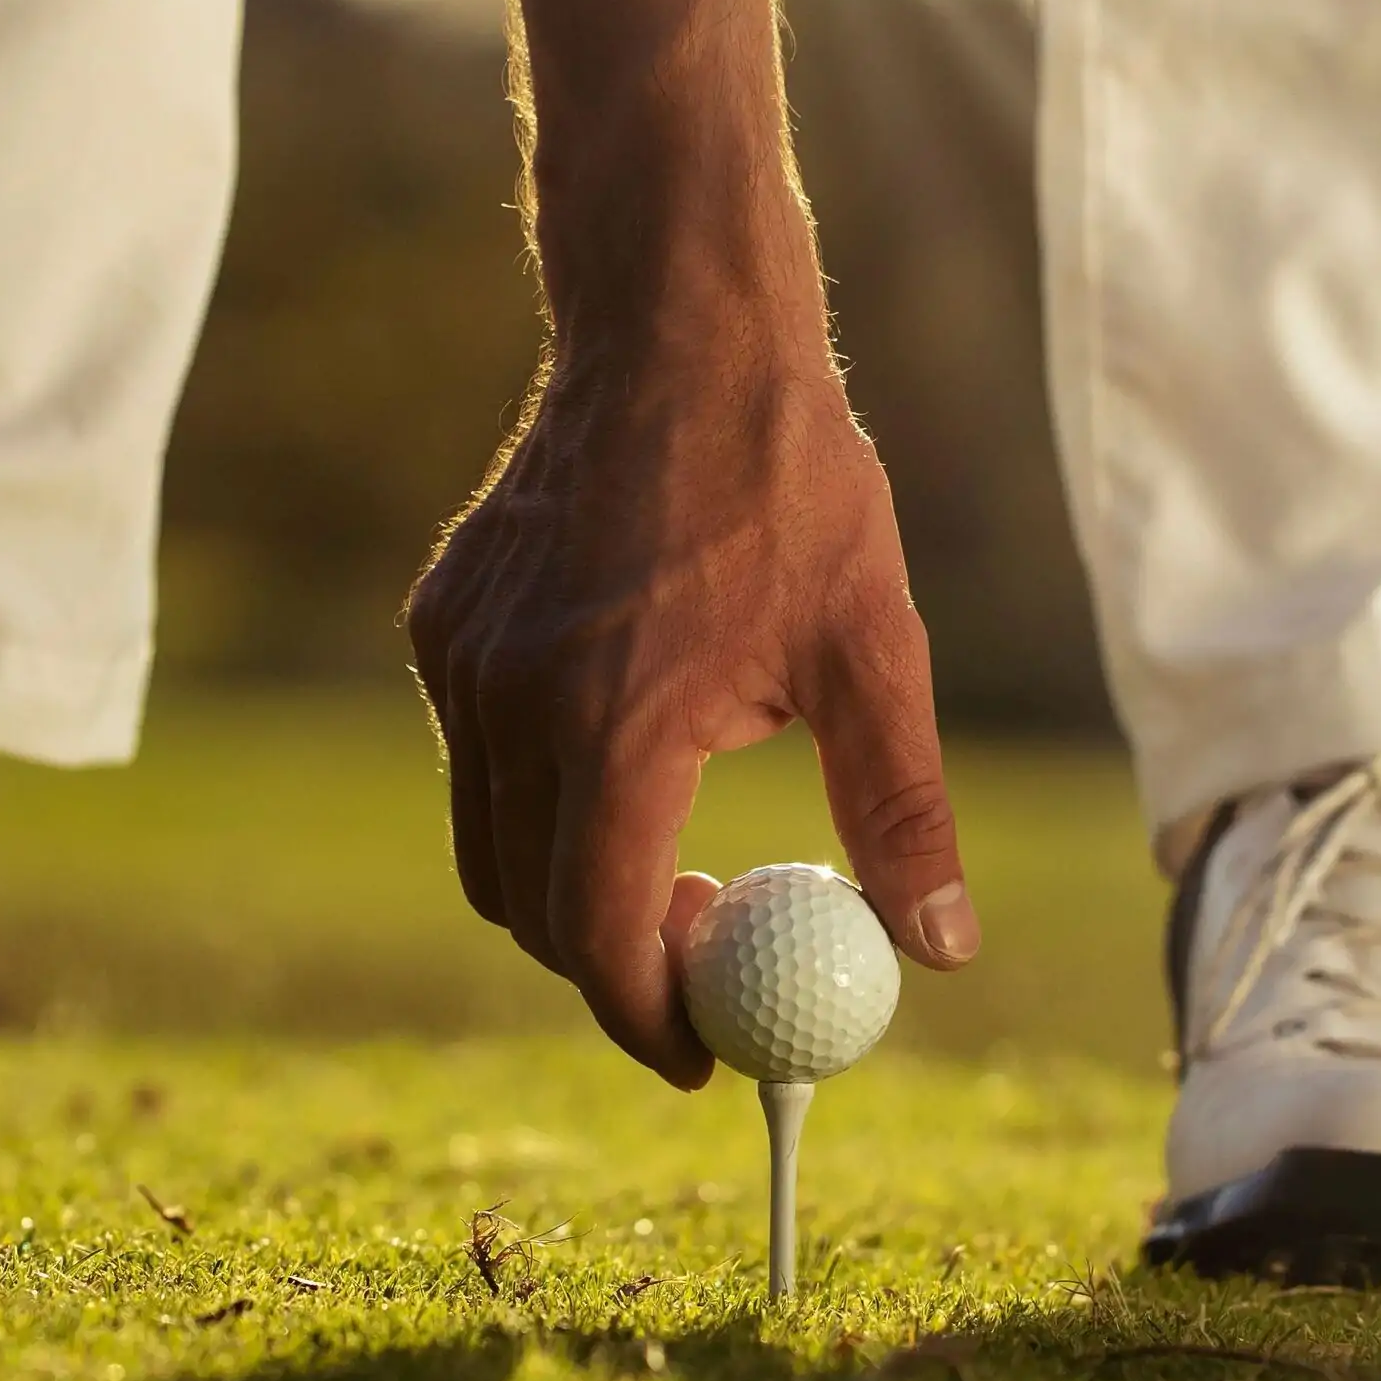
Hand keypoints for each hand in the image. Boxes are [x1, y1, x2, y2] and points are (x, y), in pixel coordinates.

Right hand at [408, 343, 977, 1087]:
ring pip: (487, 843)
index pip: (596, 935)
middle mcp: (513, 702)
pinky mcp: (440, 622)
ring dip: (565, 886)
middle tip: (702, 964)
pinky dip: (533, 797)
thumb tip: (940, 949)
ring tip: (671, 864)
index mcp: (616, 723)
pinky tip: (623, 748)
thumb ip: (901, 809)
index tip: (707, 1055)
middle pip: (530, 910)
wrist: (675, 325)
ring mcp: (462, 661)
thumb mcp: (872, 646)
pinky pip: (472, 759)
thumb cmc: (787, 478)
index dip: (648, 1020)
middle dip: (610, 965)